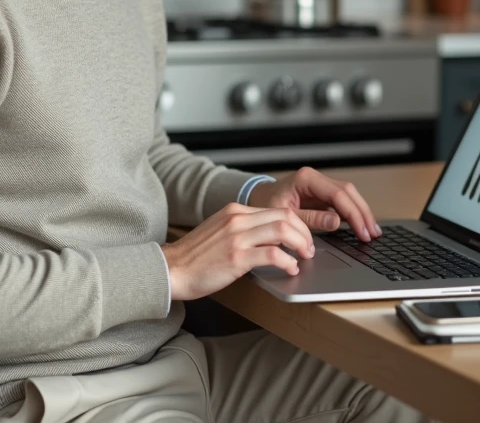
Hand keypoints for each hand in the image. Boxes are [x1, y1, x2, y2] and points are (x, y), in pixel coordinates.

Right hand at [161, 203, 312, 300]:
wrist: (171, 270)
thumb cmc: (195, 257)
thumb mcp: (220, 232)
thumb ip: (242, 229)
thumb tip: (270, 239)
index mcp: (234, 211)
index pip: (277, 210)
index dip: (297, 224)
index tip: (303, 237)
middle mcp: (237, 219)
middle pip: (285, 216)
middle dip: (304, 233)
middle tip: (309, 249)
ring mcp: (237, 237)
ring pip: (283, 231)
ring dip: (300, 245)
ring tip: (304, 258)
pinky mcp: (236, 257)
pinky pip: (273, 254)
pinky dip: (287, 262)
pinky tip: (290, 269)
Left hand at [248, 166, 381, 241]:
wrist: (257, 199)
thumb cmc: (266, 206)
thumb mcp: (286, 215)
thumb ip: (311, 219)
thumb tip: (337, 223)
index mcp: (306, 179)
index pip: (338, 194)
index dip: (353, 214)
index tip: (362, 231)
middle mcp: (316, 178)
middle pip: (348, 192)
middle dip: (362, 213)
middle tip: (373, 233)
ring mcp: (320, 184)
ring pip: (349, 195)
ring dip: (361, 213)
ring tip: (372, 231)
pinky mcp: (321, 194)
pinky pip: (342, 201)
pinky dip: (352, 214)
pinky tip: (360, 226)